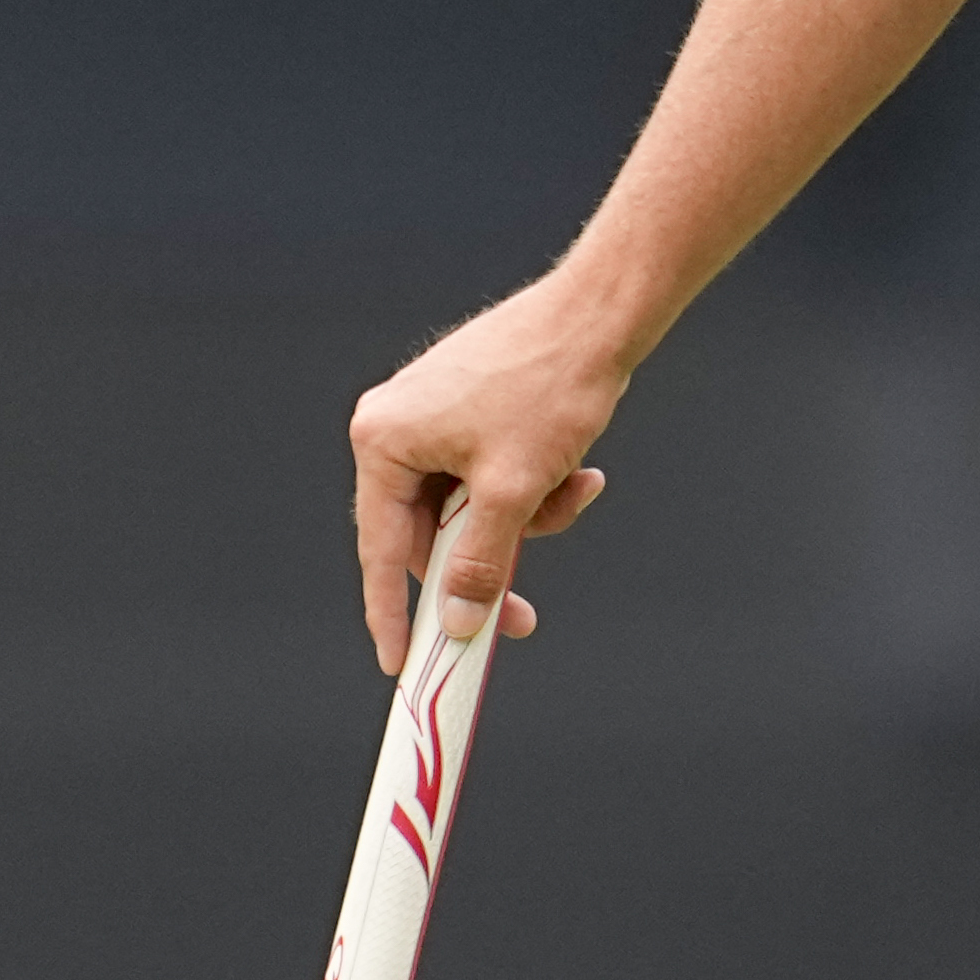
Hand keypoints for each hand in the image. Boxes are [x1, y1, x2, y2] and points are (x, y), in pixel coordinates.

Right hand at [347, 274, 625, 672]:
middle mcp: (396, 424)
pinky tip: (577, 471)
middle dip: (490, 559)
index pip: (380, 548)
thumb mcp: (511, 492)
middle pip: (430, 531)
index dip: (392, 613)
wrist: (599, 315)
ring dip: (524, 518)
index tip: (401, 664)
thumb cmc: (548, 387)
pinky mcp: (467, 407)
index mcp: (384, 439)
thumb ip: (477, 563)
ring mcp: (431, 413)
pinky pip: (488, 474)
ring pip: (468, 506)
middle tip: (523, 612)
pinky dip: (530, 486)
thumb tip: (455, 620)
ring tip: (574, 490)